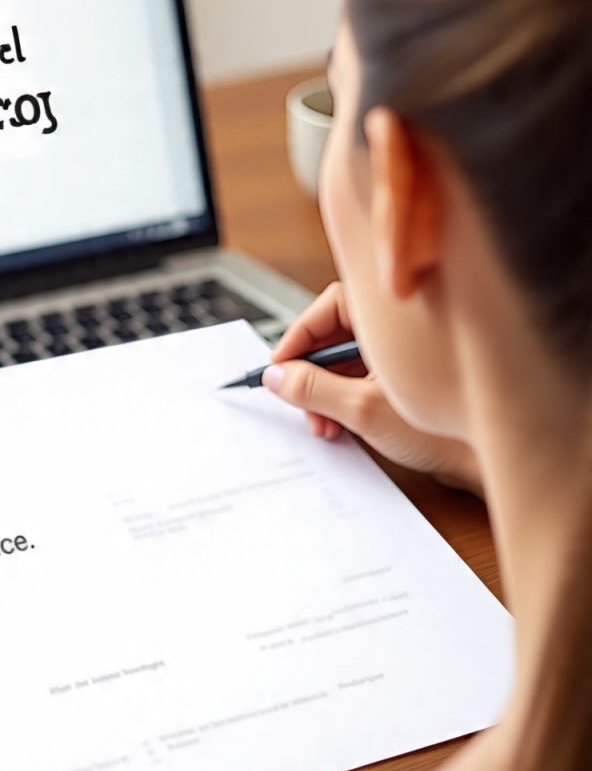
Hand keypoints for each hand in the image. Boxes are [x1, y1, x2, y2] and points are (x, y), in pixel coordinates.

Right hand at [266, 283, 481, 494]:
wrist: (493, 459)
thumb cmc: (451, 425)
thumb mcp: (363, 408)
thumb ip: (312, 390)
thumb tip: (278, 377)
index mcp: (392, 320)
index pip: (326, 311)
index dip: (296, 341)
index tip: (278, 370)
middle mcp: (398, 332)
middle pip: (332, 341)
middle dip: (310, 378)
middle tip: (300, 406)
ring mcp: (403, 357)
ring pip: (345, 365)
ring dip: (326, 396)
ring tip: (326, 427)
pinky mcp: (406, 382)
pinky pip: (361, 382)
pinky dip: (345, 403)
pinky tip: (343, 429)